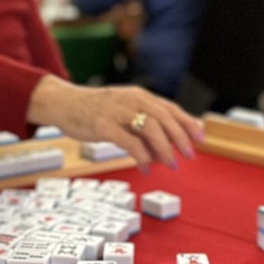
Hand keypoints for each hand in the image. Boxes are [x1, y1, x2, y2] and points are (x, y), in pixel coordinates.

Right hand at [28, 75, 202, 170]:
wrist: (63, 103)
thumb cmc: (96, 111)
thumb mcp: (124, 113)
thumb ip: (144, 126)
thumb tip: (169, 147)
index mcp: (139, 96)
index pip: (170, 108)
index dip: (187, 123)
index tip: (201, 138)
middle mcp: (131, 100)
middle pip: (164, 117)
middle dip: (180, 137)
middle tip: (189, 155)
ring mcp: (117, 112)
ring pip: (149, 127)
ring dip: (164, 148)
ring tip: (171, 163)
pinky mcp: (103, 125)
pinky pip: (128, 141)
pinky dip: (141, 155)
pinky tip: (146, 166)